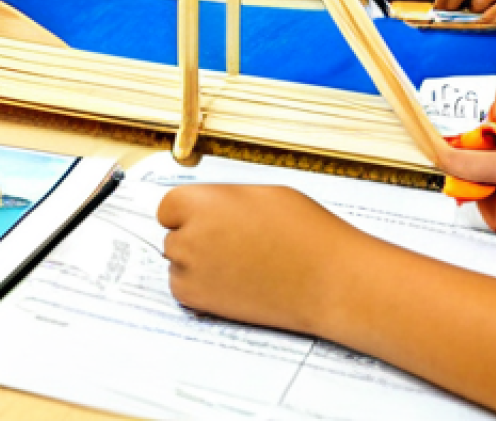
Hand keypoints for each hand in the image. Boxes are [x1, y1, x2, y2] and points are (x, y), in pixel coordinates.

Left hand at [159, 184, 351, 333]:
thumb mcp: (260, 193)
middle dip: (194, 235)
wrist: (326, 278)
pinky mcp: (203, 303)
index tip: (207, 215)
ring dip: (195, 261)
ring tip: (235, 260)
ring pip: (178, 263)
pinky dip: (200, 286)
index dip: (188, 210)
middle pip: (172, 235)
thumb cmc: (301, 230)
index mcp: (200, 203)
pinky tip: (232, 280)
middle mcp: (189, 237)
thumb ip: (224, 200)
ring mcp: (194, 273)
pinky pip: (184, 290)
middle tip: (230, 238)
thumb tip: (209, 209)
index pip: (169, 206)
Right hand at [440, 139, 495, 264]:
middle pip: (470, 165)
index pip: (476, 140)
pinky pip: (483, 213)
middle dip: (454, 167)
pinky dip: (474, 209)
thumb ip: (479, 163)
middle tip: (438, 168)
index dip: (453, 143)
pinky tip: (467, 202)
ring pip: (473, 189)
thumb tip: (444, 155)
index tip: (428, 143)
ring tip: (455, 186)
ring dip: (463, 188)